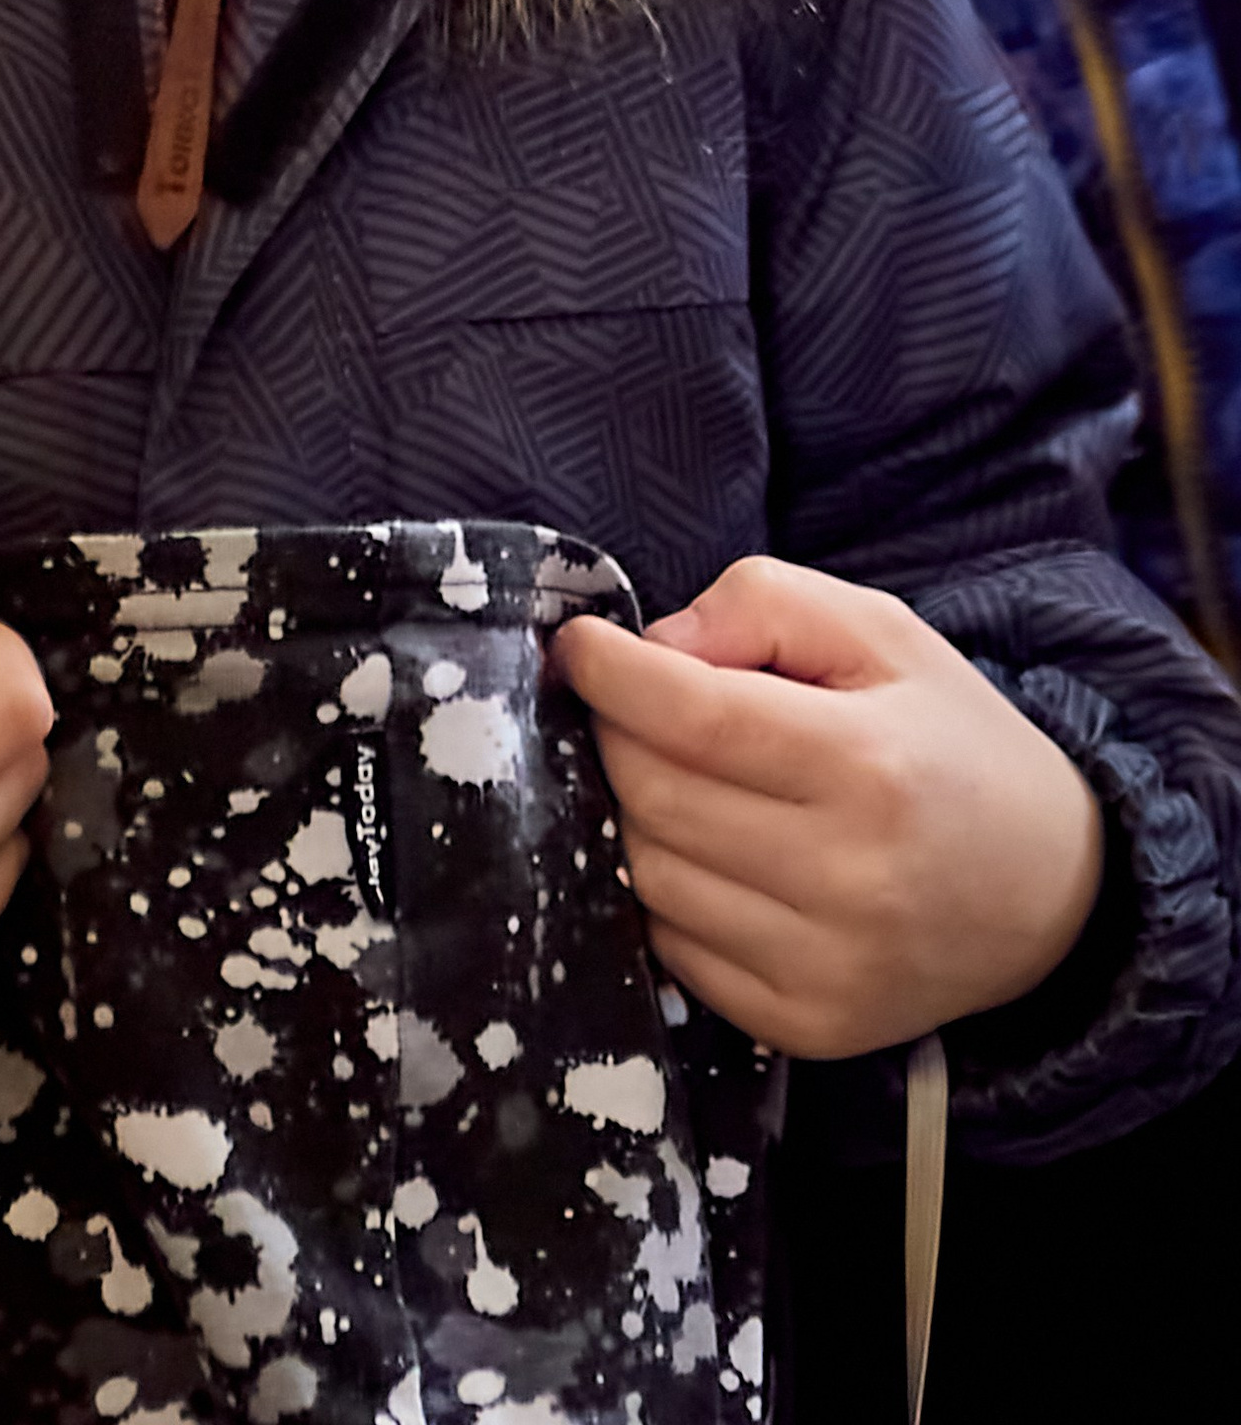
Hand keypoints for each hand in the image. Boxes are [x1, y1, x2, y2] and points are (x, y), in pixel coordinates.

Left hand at [554, 555, 1103, 1058]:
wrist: (1052, 892)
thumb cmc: (950, 743)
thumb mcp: (880, 632)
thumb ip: (762, 604)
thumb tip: (653, 646)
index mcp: (870, 765)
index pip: (694, 718)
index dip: (611, 674)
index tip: (579, 646)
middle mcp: (849, 878)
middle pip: (654, 795)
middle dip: (617, 735)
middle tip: (634, 708)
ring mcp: (827, 968)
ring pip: (650, 874)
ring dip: (634, 814)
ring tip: (675, 778)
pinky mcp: (809, 1027)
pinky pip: (675, 950)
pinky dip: (666, 892)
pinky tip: (706, 854)